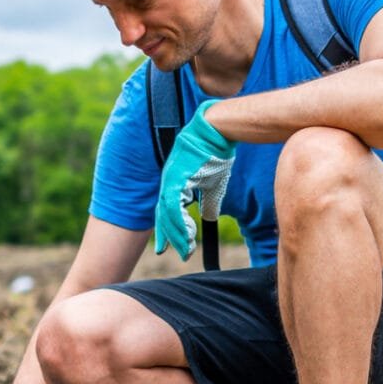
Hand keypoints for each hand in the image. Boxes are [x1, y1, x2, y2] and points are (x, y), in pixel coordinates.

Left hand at [155, 100, 235, 260]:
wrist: (218, 131)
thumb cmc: (217, 152)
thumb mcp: (214, 183)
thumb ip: (209, 202)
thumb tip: (209, 218)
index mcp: (175, 181)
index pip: (168, 209)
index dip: (167, 228)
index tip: (168, 245)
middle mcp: (169, 181)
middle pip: (164, 214)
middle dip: (168, 235)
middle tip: (171, 252)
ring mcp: (171, 179)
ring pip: (168, 214)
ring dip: (176, 234)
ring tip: (185, 250)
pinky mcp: (177, 178)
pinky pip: (175, 207)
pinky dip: (180, 223)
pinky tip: (188, 235)